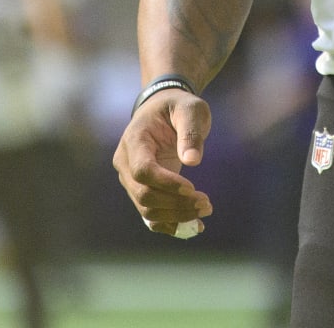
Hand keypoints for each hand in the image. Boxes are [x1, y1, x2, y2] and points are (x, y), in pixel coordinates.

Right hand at [112, 88, 213, 239]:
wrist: (163, 109)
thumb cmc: (178, 106)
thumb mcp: (190, 109)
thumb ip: (191, 132)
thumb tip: (192, 161)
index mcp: (134, 140)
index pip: (143, 170)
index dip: (166, 183)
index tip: (193, 188)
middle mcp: (126, 163)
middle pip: (144, 194)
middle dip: (176, 204)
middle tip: (207, 204)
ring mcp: (131, 179)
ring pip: (147, 209)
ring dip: (176, 216)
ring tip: (206, 210)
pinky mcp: (142, 190)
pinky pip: (151, 215)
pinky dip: (171, 224)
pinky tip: (194, 227)